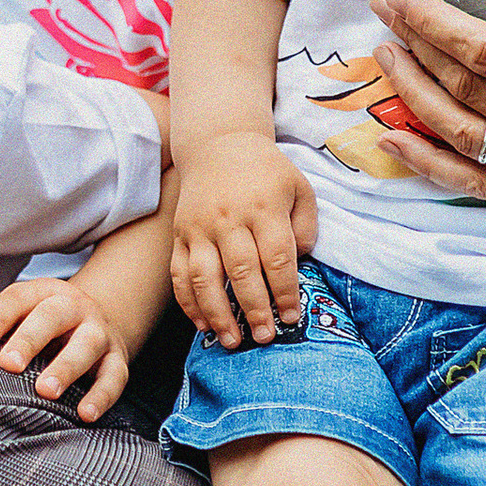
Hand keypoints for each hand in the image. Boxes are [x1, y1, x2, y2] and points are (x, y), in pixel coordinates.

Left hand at [0, 274, 133, 421]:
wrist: (100, 321)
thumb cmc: (47, 325)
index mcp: (45, 293)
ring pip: (87, 344)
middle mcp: (75, 308)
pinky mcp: (118, 359)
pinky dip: (101, 396)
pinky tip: (85, 414)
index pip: (18, 299)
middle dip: (30, 339)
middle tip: (9, 364)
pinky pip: (114, 377)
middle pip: (53, 315)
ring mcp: (99, 333)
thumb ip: (2, 327)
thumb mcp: (25, 314)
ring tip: (46, 391)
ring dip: (66, 367)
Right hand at [171, 132, 313, 347]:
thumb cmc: (266, 171)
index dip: (285, 291)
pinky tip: (201, 324)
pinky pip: (179, 273)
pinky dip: (188, 302)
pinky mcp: (179, 233)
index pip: (277, 257)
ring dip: (218, 314)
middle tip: (265, 337)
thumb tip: (300, 264)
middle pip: (241, 271)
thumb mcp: (298, 187)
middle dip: (254, 309)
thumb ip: (305, 226)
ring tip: (232, 340)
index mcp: (263, 206)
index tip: (292, 316)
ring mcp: (199, 227)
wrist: (218, 144)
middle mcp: (229, 218)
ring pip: (205, 277)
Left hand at [365, 0, 485, 224]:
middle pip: (461, 85)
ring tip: (385, 60)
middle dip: (412, 45)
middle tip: (380, 13)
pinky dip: (429, 165)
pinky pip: (474, 185)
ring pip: (458, 133)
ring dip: (411, 95)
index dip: (430, 22)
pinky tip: (395, 141)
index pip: (481, 49)